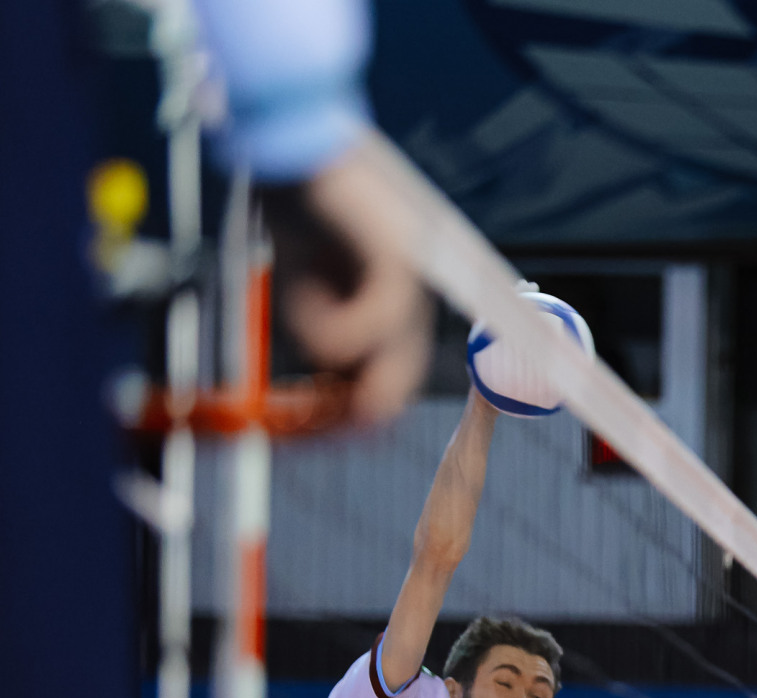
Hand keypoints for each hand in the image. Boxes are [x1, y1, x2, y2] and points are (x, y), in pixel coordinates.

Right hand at [263, 162, 431, 426]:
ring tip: (297, 307)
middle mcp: (412, 311)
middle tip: (290, 415)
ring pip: (380, 367)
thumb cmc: (301, 219)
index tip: (299, 431)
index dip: (343, 423)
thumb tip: (323, 408)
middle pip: (391, 397)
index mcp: (394, 320)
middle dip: (337, 418)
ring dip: (324, 353)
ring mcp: (410, 289)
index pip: (387, 394)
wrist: (295, 154)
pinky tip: (303, 287)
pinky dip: (325, 325)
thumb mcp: (307, 296)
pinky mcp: (396, 265)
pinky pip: (368, 330)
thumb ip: (324, 343)